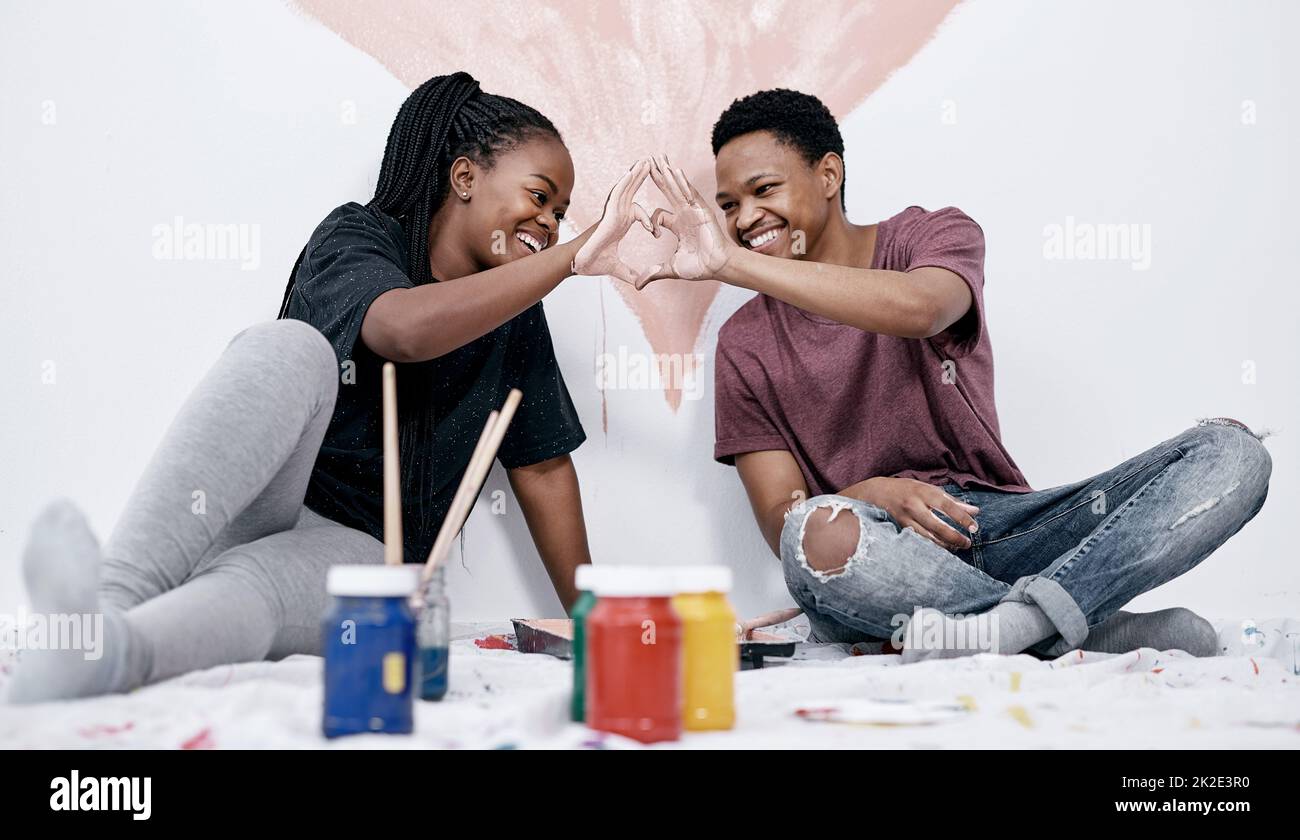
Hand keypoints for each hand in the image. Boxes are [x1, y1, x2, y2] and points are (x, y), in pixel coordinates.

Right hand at [572, 159, 658, 286]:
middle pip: (632, 193)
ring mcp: (612, 212)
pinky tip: (632, 172)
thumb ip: (629, 274)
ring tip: (646, 161)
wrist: (579, 263)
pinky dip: (625, 183)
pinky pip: (617, 194)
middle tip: (653, 165)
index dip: (649, 221)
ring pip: (626, 189)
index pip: (638, 212)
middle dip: (642, 179)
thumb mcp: (617, 269)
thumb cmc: (592, 263)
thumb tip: (639, 284)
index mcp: (620, 225)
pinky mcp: (608, 213)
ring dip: (636, 175)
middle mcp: (617, 215)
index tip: (655, 234)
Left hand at [632, 154, 732, 288]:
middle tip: (647, 160)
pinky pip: (689, 192)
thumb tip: (637, 285)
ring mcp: (693, 210)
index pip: (659, 213)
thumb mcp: (671, 269)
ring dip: (667, 172)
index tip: (651, 233)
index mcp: (677, 225)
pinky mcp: (701, 209)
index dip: (650, 220)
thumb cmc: (699, 267)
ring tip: (657, 158)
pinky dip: (681, 181)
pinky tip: (673, 169)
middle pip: (667, 190)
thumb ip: (653, 273)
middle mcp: (685, 214)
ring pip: (677, 187)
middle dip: (657, 175)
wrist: (717, 266)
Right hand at [840, 477, 979, 550]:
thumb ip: (951, 501)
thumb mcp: (928, 489)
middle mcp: (913, 506)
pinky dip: (930, 547)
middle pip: (938, 527)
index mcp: (923, 492)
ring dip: (944, 545)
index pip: (947, 506)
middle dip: (954, 538)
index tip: (974, 528)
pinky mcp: (899, 529)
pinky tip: (940, 549)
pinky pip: (918, 542)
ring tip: (955, 548)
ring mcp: (904, 519)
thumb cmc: (906, 489)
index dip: (962, 518)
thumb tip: (974, 511)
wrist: (875, 493)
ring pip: (927, 538)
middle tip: (966, 543)